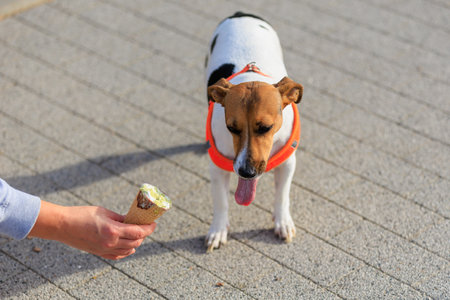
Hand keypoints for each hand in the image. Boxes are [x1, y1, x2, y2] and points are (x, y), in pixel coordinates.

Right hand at [29, 201, 155, 259]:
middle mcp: (111, 242)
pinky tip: (129, 246)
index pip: (138, 232)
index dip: (149, 228)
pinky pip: (119, 255)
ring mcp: (105, 250)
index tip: (153, 223)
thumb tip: (133, 220)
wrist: (62, 225)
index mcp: (113, 230)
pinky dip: (127, 251)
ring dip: (136, 242)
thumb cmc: (82, 214)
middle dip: (144, 234)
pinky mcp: (99, 253)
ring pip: (129, 250)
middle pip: (136, 242)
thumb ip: (120, 218)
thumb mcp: (104, 212)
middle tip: (145, 226)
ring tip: (137, 234)